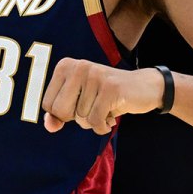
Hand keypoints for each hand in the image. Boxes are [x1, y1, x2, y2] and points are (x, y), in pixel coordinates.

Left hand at [41, 59, 163, 134]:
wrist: (144, 87)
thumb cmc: (106, 96)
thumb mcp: (79, 102)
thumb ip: (59, 114)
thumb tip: (49, 126)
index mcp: (66, 66)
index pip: (48, 104)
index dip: (64, 114)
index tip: (80, 104)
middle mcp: (78, 67)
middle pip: (61, 111)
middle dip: (77, 119)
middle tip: (93, 108)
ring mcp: (95, 76)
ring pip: (81, 118)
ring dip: (94, 121)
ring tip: (106, 107)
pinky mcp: (111, 88)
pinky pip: (96, 121)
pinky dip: (103, 126)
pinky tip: (111, 117)